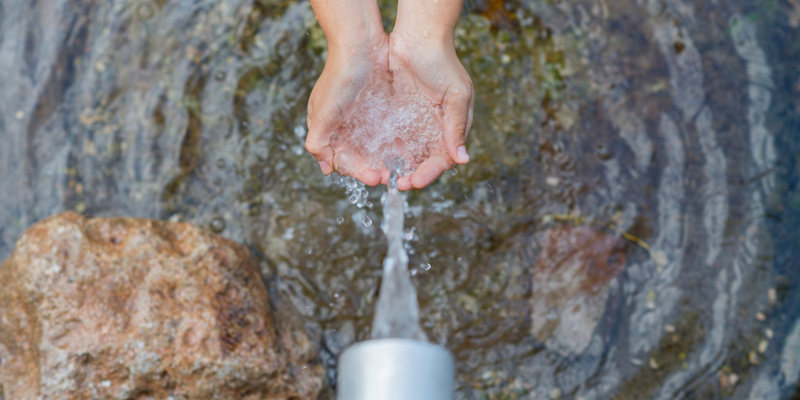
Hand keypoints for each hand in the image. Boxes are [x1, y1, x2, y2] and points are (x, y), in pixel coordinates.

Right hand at [305, 31, 389, 186]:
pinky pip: (386, 133)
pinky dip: (394, 145)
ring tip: (401, 169)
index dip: (357, 172)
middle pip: (359, 158)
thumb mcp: (323, 112)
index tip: (374, 178)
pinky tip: (406, 151)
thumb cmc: (338, 77)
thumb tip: (324, 167)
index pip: (341, 160)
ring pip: (373, 148)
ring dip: (385, 161)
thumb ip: (318, 141)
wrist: (360, 44)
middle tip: (391, 177)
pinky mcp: (380, 110)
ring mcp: (362, 118)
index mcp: (326, 129)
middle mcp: (344, 127)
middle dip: (373, 169)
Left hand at [387, 28, 473, 190]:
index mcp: (453, 127)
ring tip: (384, 176)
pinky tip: (376, 158)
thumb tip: (463, 159)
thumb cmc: (443, 63)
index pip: (443, 159)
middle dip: (411, 175)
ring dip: (397, 167)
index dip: (429, 173)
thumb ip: (456, 126)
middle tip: (396, 184)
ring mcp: (416, 123)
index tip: (414, 182)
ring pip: (407, 154)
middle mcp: (435, 129)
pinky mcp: (398, 115)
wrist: (419, 37)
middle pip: (424, 161)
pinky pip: (392, 139)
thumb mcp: (455, 94)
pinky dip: (386, 151)